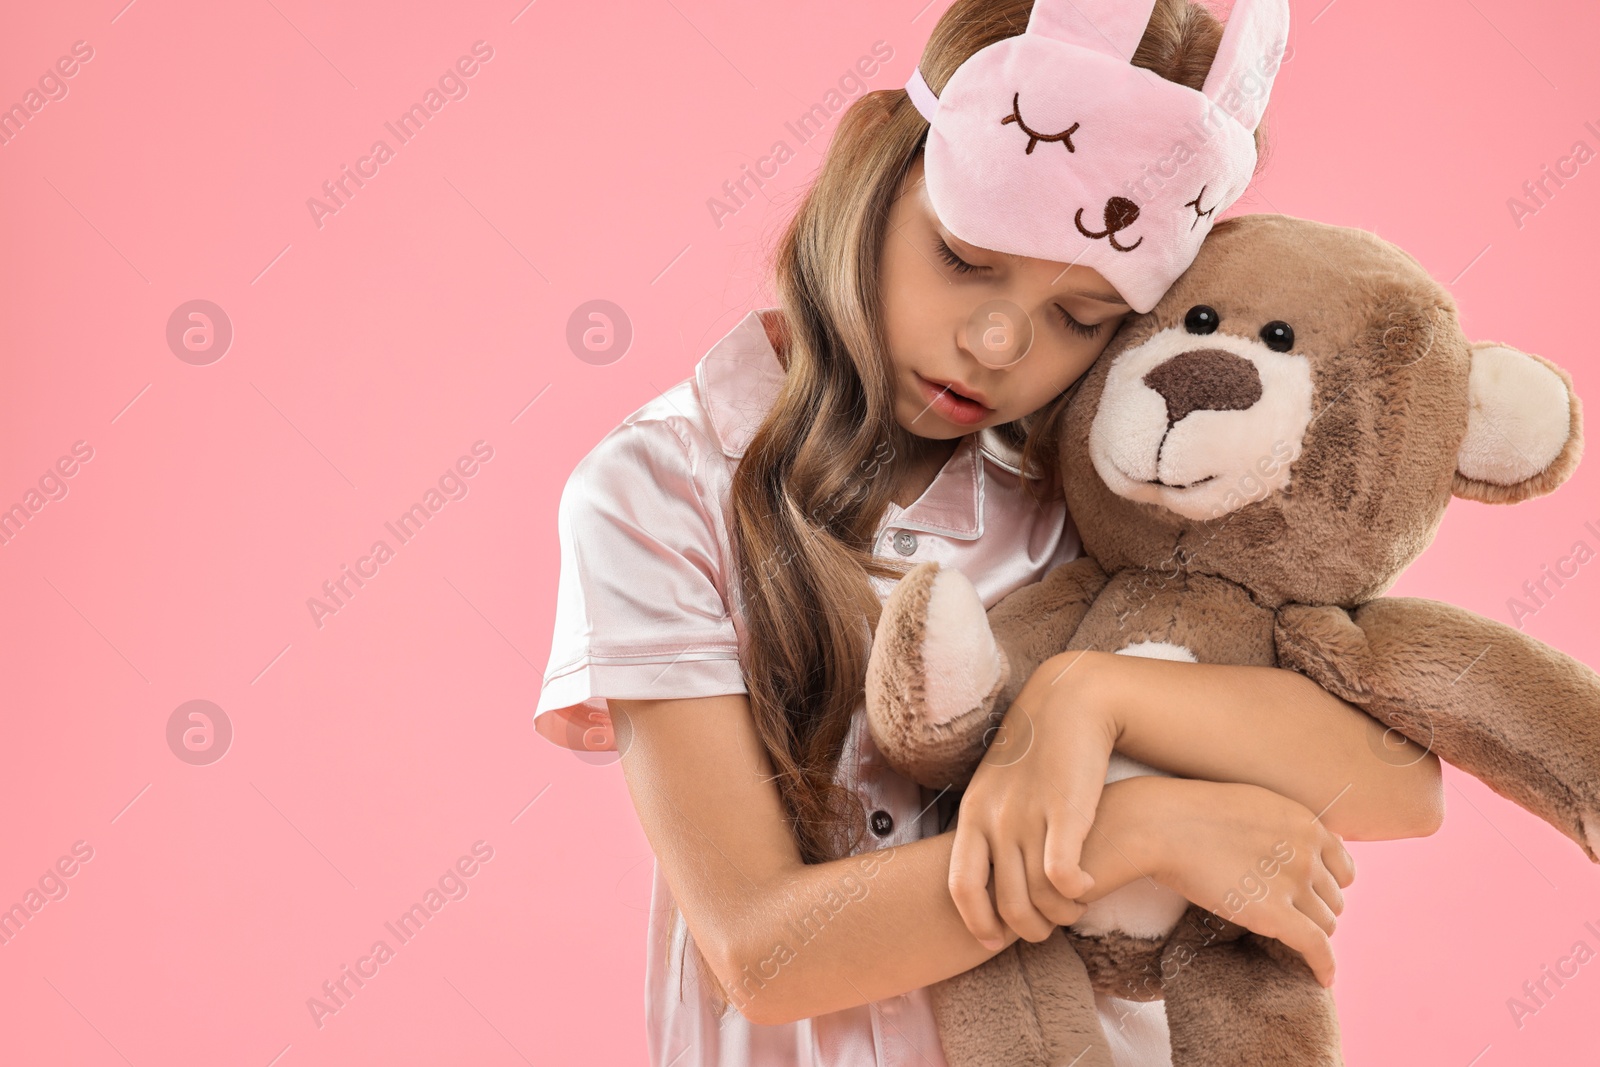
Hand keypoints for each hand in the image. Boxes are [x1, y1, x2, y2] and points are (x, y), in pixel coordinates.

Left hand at [949, 651, 1117, 948]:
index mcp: (973, 814)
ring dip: (1056, 916)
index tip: (991, 941)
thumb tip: (986, 871)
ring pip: (1036, 895)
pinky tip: (1086, 888)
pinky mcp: (1066, 810)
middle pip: (1003, 900)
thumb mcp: (996, 787)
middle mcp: (996, 818)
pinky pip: (1064, 873)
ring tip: (1069, 914)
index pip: (960, 885)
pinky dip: (1075, 892)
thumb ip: (988, 825)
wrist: (1068, 704)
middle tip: (1041, 934)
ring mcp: (1029, 814)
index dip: (975, 921)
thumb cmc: (1035, 752)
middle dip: (1023, 929)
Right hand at [1147, 778, 1354, 987]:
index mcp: (1306, 822)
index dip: (1327, 884)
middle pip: (1334, 898)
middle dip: (1314, 908)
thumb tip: (1310, 844)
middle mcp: (1308, 853)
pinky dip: (1323, 965)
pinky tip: (1322, 979)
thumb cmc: (1194, 812)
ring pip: (1326, 923)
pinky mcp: (1274, 914)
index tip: (1309, 895)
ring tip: (1283, 935)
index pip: (1344, 868)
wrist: (1162, 825)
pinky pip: (1315, 947)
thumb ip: (1287, 826)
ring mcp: (1293, 884)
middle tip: (1284, 914)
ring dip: (1310, 931)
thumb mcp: (1255, 804)